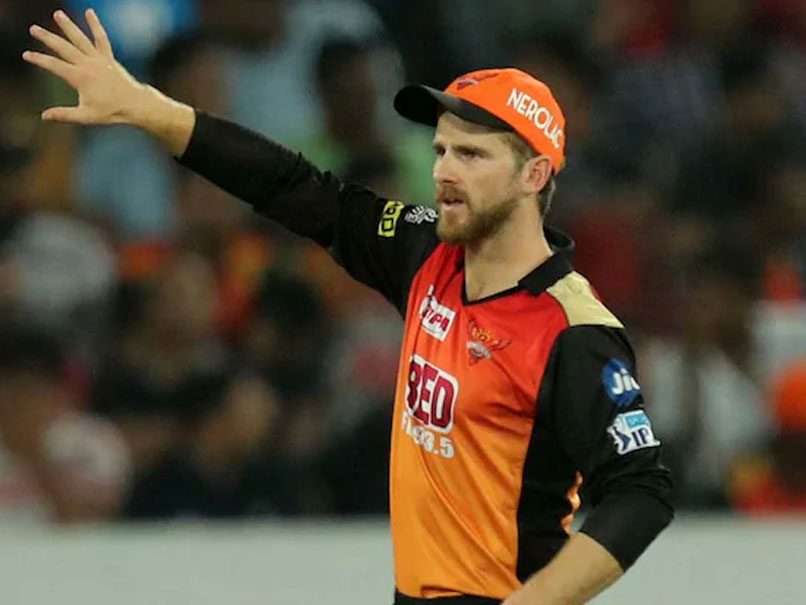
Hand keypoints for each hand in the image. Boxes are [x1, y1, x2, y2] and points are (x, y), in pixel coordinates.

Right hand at [23, 9, 146, 124]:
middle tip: (33, 29)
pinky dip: (95, 26)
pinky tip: (89, 12)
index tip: (26, 55)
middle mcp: (88, 65)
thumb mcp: (86, 116)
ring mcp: (99, 60)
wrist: (136, 105)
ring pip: (80, 39)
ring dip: (68, 26)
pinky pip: (101, 39)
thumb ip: (64, 115)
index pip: (54, 65)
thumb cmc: (112, 112)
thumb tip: (44, 116)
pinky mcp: (108, 58)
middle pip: (64, 48)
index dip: (39, 60)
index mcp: (80, 78)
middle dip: (47, 38)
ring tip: (57, 14)